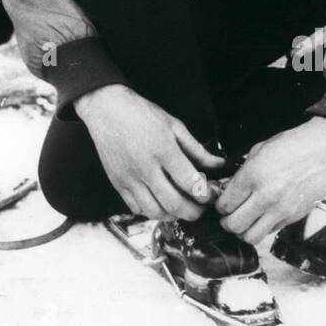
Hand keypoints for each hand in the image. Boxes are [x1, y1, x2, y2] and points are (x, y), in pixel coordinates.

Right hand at [74, 84, 225, 220]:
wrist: (107, 109)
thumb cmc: (142, 114)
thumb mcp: (174, 125)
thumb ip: (196, 149)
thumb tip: (218, 165)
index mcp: (163, 150)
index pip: (191, 183)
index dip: (207, 194)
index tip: (212, 194)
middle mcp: (145, 167)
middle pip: (175, 204)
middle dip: (194, 212)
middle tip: (201, 208)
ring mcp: (129, 178)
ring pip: (155, 212)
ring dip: (174, 215)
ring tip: (182, 207)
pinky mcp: (118, 184)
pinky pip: (137, 209)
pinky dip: (152, 211)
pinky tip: (160, 202)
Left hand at [214, 119, 325, 245]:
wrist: (325, 150)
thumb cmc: (292, 145)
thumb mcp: (259, 150)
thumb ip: (241, 172)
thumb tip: (227, 188)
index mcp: (254, 175)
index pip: (225, 204)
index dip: (219, 205)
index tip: (222, 202)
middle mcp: (267, 196)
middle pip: (234, 225)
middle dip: (226, 222)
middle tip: (228, 215)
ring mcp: (281, 209)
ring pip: (251, 237)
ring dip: (242, 231)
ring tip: (243, 221)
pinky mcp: (294, 217)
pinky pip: (270, 232)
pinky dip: (262, 228)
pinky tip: (262, 217)